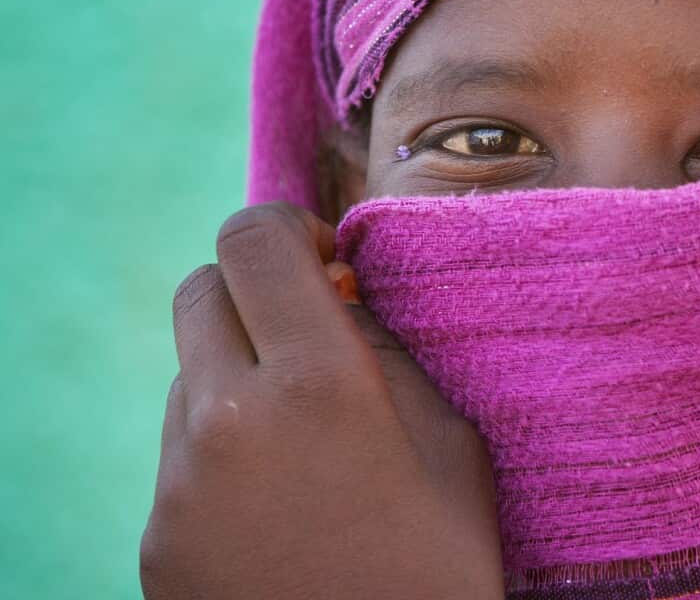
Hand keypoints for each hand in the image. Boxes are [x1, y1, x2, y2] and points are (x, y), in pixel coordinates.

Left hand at [140, 203, 502, 598]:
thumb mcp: (453, 438)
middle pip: (201, 291)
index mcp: (317, 383)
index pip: (251, 239)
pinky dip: (219, 448)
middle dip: (254, 293)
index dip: (287, 230)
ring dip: (235, 374)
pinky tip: (276, 497)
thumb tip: (334, 290)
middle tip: (310, 335)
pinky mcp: (155, 539)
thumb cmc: (448, 560)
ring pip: (186, 373)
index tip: (325, 262)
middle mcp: (227, 421)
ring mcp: (177, 487)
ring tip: (302, 437)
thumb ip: (384, 348)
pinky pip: (177, 454)